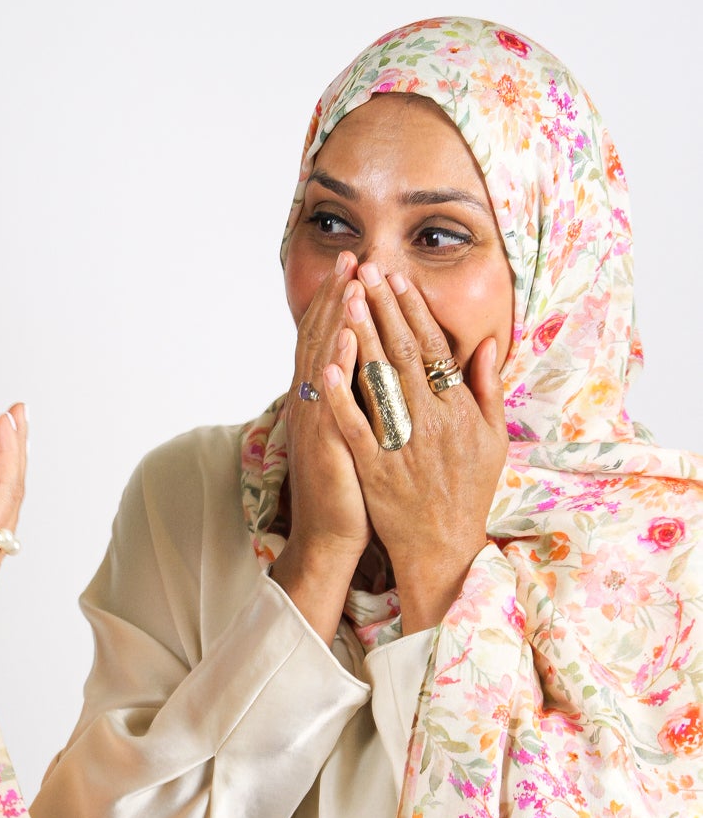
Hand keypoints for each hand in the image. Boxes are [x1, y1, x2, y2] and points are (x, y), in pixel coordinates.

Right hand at [270, 253, 370, 644]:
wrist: (330, 538)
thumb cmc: (352, 488)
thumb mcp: (358, 435)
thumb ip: (365, 396)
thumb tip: (376, 363)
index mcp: (328, 399)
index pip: (333, 338)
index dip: (343, 301)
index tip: (357, 267)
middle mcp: (316, 405)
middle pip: (324, 339)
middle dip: (340, 297)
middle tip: (353, 258)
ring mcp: (318, 424)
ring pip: (324, 363)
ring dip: (336, 321)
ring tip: (349, 285)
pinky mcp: (326, 447)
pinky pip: (330, 403)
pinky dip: (334, 371)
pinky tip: (342, 344)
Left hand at [324, 267, 506, 630]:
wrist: (443, 546)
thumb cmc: (468, 490)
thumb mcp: (492, 439)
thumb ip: (487, 389)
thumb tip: (487, 342)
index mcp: (457, 410)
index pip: (433, 349)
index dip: (414, 311)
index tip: (398, 279)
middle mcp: (431, 421)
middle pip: (402, 354)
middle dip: (383, 309)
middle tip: (365, 271)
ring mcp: (401, 444)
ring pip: (377, 381)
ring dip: (360, 337)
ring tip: (346, 298)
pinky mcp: (374, 468)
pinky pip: (354, 426)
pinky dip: (340, 395)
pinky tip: (326, 365)